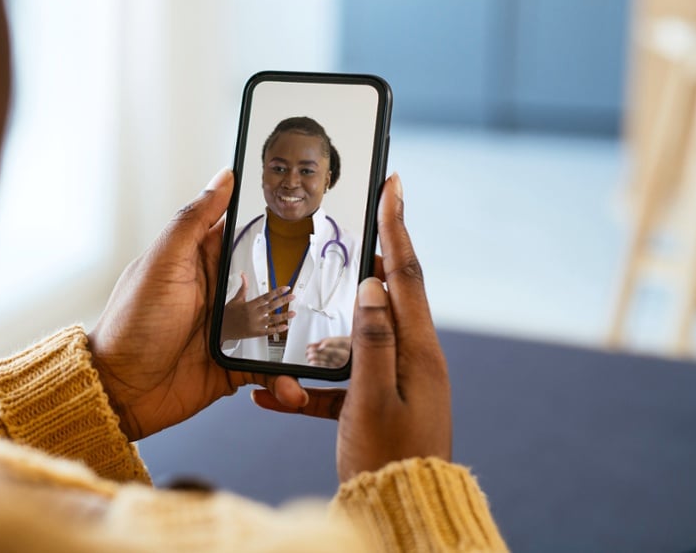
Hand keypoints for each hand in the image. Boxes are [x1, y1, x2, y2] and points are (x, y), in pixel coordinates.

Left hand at [88, 169, 308, 440]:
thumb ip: (194, 221)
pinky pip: (268, 369)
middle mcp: (215, 295)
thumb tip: (222, 178)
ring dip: (293, 335)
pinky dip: (282, 378)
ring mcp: (226, 332)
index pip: (240, 236)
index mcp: (198, 263)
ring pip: (274, 327)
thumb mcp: (163, 264)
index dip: (271, 229)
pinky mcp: (233, 366)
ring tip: (315, 342)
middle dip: (293, 288)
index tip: (305, 221)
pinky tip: (290, 384)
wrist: (121, 392)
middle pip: (267, 283)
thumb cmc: (132, 325)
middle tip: (326, 289)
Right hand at [221, 274, 293, 340]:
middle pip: (272, 306)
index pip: (266, 296)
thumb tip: (244, 276)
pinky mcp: (255, 333)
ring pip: (273, 319)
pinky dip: (277, 329)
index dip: (277, 292)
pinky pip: (268, 331)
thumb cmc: (228, 314)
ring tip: (293, 313)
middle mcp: (254, 314)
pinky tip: (284, 327)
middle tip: (292, 297)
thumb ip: (243, 288)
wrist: (221, 328)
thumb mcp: (236, 299)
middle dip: (284, 301)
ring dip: (284, 316)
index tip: (285, 288)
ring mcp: (255, 324)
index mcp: (250, 305)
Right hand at [252, 173, 450, 481]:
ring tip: (297, 322)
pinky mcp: (377, 404)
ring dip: (323, 331)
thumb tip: (370, 285)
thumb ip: (372, 341)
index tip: (394, 184)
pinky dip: (312, 385)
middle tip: (348, 226)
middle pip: (385, 295)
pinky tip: (277, 396)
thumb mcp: (373, 399)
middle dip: (366, 260)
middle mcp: (412, 358)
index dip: (396, 226)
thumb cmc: (390, 460)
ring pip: (355, 338)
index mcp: (418, 350)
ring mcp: (396, 380)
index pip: (405, 273)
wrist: (402, 511)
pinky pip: (341, 382)